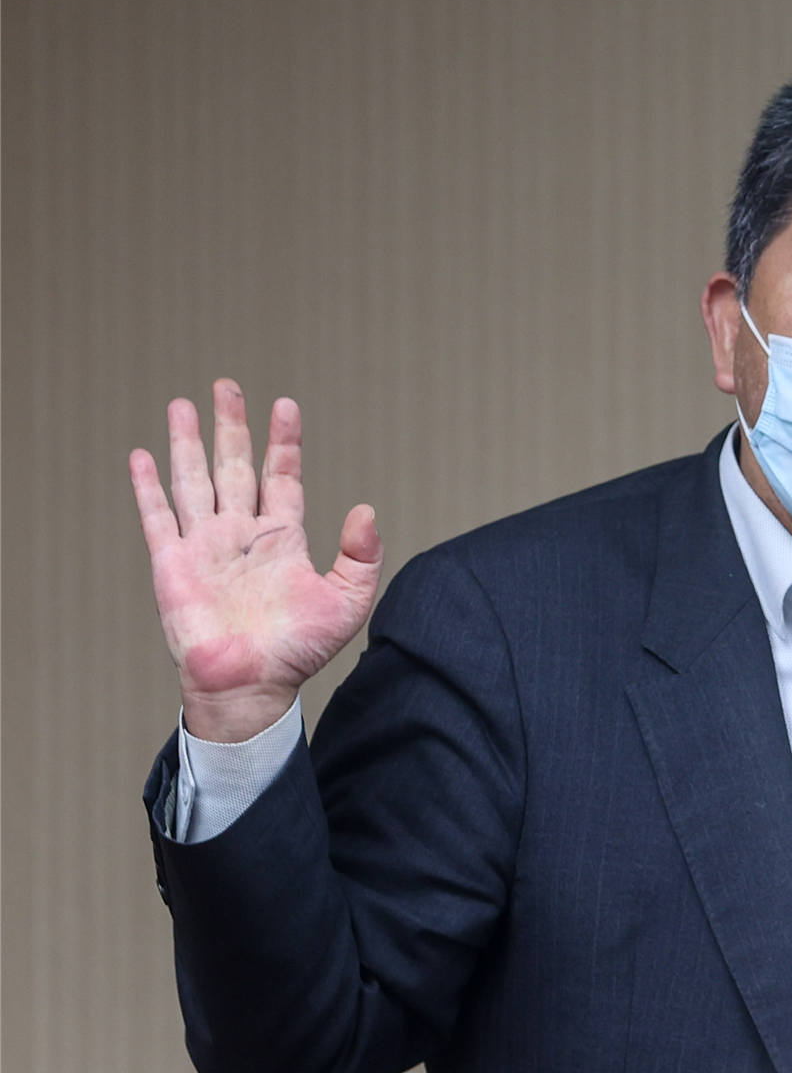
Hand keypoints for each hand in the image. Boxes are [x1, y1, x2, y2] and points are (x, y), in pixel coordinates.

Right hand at [130, 379, 381, 741]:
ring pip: (194, 480)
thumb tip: (367, 509)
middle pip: (235, 466)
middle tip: (226, 386)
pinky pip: (158, 516)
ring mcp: (205, 546)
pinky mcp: (173, 564)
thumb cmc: (297, 650)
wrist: (251, 686)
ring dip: (187, 443)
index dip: (284, 442)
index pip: (282, 477)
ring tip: (183, 404)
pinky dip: (148, 486)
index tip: (286, 406)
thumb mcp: (347, 602)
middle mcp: (242, 534)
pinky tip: (142, 454)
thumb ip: (361, 556)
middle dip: (231, 426)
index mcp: (282, 539)